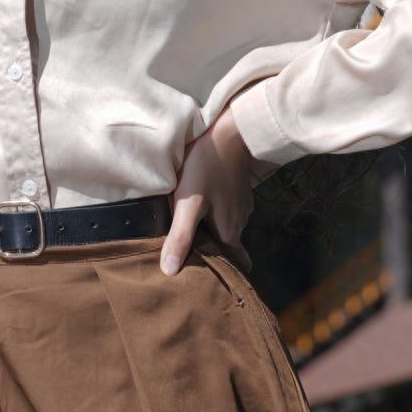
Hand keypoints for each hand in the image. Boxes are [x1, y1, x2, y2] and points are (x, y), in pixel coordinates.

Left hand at [160, 104, 255, 276]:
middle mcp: (240, 221)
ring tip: (190, 229)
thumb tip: (170, 271)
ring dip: (213, 229)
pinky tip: (201, 203)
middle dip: (213, 253)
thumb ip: (180, 237)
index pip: (237, 264)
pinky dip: (216, 211)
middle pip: (228, 246)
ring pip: (227, 226)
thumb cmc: (206, 166)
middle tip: (191, 256)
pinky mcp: (238, 188)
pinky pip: (228, 208)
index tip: (213, 282)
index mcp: (230, 231)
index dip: (226, 274)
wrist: (230, 130)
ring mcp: (241, 203)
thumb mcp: (188, 203)